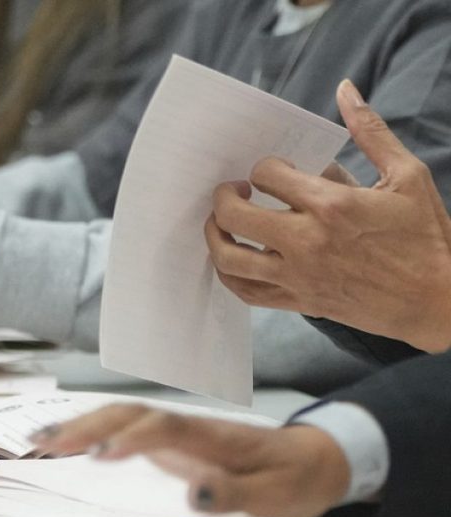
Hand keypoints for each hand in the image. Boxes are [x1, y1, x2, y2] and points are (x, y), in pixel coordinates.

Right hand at [30, 404, 350, 516]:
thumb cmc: (293, 478)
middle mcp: (187, 426)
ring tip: (39, 441)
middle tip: (45, 445)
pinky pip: (123, 429)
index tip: (100, 453)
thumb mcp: (276, 495)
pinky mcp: (168, 440)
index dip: (131, 437)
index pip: (163, 427)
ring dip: (81, 425)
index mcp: (212, 437)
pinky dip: (91, 431)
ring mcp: (175, 431)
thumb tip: (194, 493)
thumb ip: (236, 493)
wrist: (312, 458)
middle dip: (87, 425)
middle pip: (129, 413)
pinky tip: (66, 441)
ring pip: (120, 417)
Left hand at [206, 80, 450, 352]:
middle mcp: (308, 241)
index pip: (267, 175)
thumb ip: (370, 131)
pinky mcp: (299, 301)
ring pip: (230, 258)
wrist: (438, 298)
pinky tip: (232, 256)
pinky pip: (246, 291)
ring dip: (215, 235)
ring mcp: (299, 275)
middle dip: (224, 196)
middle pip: (234, 215)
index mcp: (332, 205)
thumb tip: (345, 89)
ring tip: (221, 221)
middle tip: (232, 189)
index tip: (275, 171)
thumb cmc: (425, 234)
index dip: (265, 167)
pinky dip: (229, 274)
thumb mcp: (406, 174)